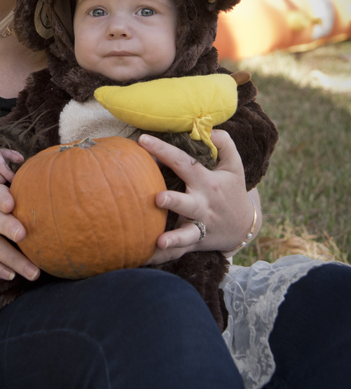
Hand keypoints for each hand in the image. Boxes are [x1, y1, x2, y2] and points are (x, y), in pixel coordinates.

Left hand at [138, 131, 259, 264]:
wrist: (245, 226)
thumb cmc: (232, 190)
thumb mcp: (234, 166)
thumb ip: (225, 145)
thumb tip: (210, 130)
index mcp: (208, 182)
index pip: (184, 163)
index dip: (164, 150)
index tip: (142, 140)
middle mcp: (203, 205)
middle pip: (187, 203)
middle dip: (173, 201)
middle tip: (156, 198)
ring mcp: (200, 226)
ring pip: (187, 234)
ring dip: (174, 238)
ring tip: (160, 241)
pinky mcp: (196, 242)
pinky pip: (180, 251)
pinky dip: (165, 257)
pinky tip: (146, 258)